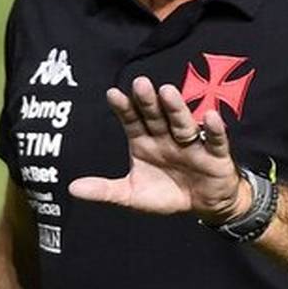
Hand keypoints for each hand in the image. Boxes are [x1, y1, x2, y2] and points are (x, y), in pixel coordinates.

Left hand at [68, 76, 250, 223]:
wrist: (204, 205)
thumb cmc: (166, 193)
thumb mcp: (132, 195)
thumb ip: (105, 190)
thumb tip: (72, 189)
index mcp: (145, 141)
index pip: (132, 121)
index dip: (124, 109)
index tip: (113, 94)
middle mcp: (166, 137)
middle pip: (156, 116)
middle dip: (148, 101)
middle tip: (140, 84)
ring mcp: (191, 143)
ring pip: (182, 123)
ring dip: (176, 108)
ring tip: (167, 92)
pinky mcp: (215, 154)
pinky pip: (215, 141)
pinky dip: (214, 129)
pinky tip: (210, 117)